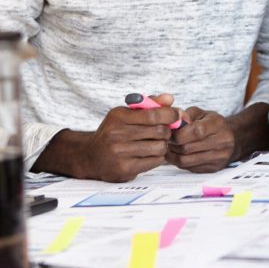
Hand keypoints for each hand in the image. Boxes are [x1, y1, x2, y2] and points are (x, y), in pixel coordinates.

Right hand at [36, 96, 182, 181]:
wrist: (91, 157)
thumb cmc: (114, 132)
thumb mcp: (126, 114)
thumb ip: (149, 104)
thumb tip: (170, 98)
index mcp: (118, 116)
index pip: (153, 114)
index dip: (170, 114)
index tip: (176, 115)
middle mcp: (117, 134)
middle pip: (160, 131)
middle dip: (167, 131)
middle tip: (163, 132)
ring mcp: (120, 153)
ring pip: (160, 147)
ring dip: (163, 145)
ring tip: (155, 143)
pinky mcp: (125, 169)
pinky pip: (155, 161)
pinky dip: (157, 157)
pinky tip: (149, 154)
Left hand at [166, 107, 237, 172]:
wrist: (231, 138)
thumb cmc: (213, 124)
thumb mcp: (202, 113)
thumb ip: (187, 115)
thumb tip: (173, 123)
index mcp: (218, 125)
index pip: (196, 132)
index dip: (178, 134)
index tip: (170, 133)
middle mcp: (222, 142)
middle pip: (188, 148)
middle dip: (173, 145)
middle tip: (167, 141)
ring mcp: (219, 157)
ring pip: (186, 161)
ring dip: (173, 155)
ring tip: (170, 148)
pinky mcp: (213, 168)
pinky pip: (189, 168)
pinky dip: (179, 162)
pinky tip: (178, 155)